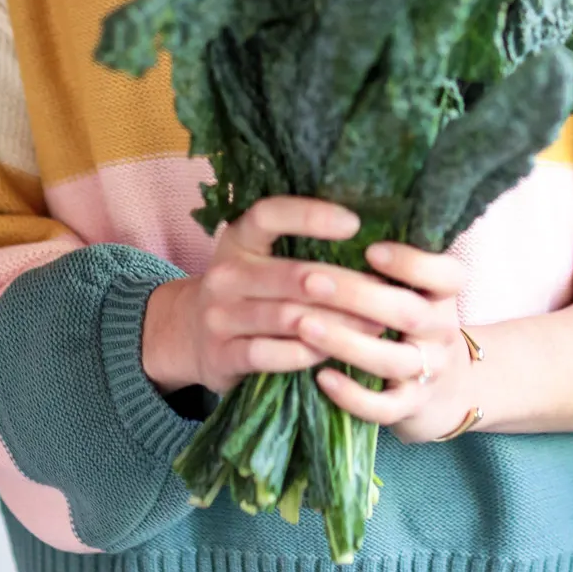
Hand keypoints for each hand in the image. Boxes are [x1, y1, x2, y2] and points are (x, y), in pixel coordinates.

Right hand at [142, 196, 382, 394]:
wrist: (188, 334)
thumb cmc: (247, 290)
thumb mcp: (259, 258)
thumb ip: (298, 247)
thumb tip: (373, 236)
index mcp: (238, 239)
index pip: (270, 215)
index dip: (310, 215)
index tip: (354, 223)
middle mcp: (224, 274)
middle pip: (291, 275)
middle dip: (343, 285)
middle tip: (383, 292)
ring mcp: (219, 316)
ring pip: (287, 318)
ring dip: (336, 323)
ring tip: (374, 324)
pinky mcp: (220, 356)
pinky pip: (269, 354)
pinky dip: (305, 354)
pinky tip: (334, 353)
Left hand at [299, 241, 475, 444]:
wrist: (450, 394)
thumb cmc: (416, 327)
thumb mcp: (419, 293)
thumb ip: (393, 265)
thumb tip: (339, 212)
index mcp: (443, 297)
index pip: (447, 275)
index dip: (412, 262)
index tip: (371, 248)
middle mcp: (442, 333)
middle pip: (410, 314)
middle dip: (358, 295)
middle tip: (310, 279)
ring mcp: (429, 374)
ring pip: (392, 360)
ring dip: (345, 342)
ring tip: (303, 324)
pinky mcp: (411, 409)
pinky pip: (384, 408)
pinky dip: (353, 395)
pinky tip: (321, 377)